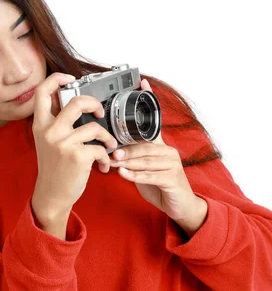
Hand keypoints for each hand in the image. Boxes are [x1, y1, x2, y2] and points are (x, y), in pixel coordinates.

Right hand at [32, 72, 117, 225]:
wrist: (52, 194)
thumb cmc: (54, 167)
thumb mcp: (47, 141)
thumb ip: (56, 122)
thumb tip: (75, 103)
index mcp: (41, 124)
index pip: (42, 92)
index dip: (57, 79)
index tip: (70, 79)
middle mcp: (50, 131)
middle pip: (77, 102)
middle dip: (94, 104)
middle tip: (99, 112)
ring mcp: (63, 143)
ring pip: (94, 127)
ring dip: (107, 137)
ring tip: (108, 146)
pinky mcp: (77, 156)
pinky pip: (100, 148)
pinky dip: (105, 157)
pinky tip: (103, 165)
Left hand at [109, 78, 203, 223]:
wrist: (180, 207)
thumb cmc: (160, 186)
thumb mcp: (144, 169)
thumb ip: (131, 158)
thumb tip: (112, 151)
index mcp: (161, 146)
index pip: (154, 121)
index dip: (150, 101)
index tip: (142, 83)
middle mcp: (168, 151)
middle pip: (144, 145)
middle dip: (125, 149)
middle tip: (109, 151)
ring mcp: (172, 165)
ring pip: (146, 160)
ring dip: (128, 162)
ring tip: (113, 162)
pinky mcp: (172, 179)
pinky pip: (150, 176)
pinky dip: (135, 176)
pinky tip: (124, 175)